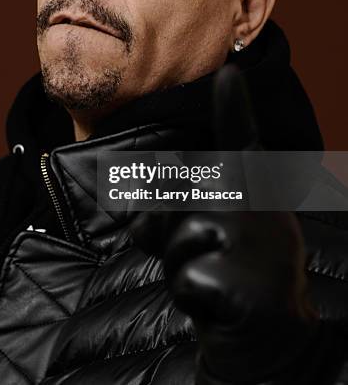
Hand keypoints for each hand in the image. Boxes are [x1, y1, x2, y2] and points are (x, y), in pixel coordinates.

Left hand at [131, 66, 318, 382]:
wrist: (270, 331)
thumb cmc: (235, 267)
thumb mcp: (216, 231)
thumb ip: (184, 208)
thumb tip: (138, 203)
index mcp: (252, 192)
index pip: (243, 142)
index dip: (234, 108)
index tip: (229, 76)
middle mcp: (254, 207)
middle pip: (172, 197)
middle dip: (165, 226)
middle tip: (204, 250)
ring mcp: (245, 242)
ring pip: (171, 237)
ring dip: (178, 261)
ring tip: (214, 273)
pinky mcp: (230, 279)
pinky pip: (181, 276)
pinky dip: (190, 292)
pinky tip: (219, 299)